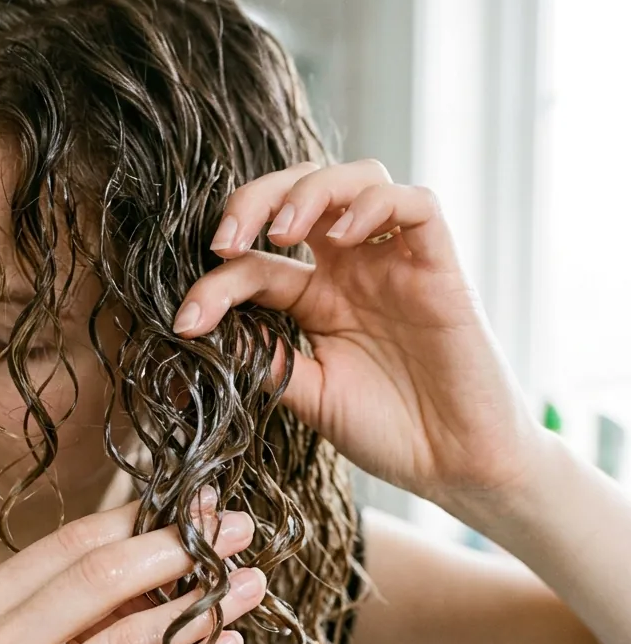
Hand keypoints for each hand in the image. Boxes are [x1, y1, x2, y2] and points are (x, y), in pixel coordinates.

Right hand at [0, 497, 264, 643]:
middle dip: (180, 548)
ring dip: (202, 608)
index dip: (140, 518)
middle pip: (102, 579)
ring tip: (248, 586)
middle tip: (236, 531)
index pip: (70, 546)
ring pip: (130, 640)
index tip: (197, 503)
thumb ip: (64, 607)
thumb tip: (158, 552)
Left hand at [173, 159, 541, 508]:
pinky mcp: (441, 268)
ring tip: (282, 233)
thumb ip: (265, 359)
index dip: (215, 282)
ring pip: (357, 177)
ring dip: (310, 190)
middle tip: (225, 241)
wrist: (458, 466)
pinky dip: (374, 203)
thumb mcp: (310, 396)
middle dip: (255, 199)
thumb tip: (197, 332)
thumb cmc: (391, 432)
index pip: (256, 264)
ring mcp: (397, 264)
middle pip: (302, 192)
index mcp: (318, 300)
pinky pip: (416, 204)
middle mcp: (355, 270)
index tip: (185, 321)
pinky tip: (343, 236)